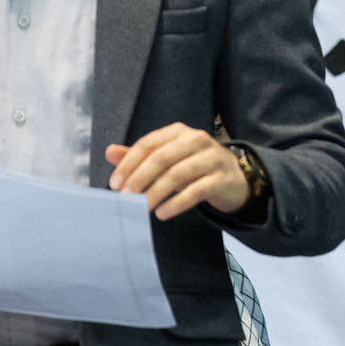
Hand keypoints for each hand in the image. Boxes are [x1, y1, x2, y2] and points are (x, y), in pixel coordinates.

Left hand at [107, 123, 251, 219]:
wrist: (235, 178)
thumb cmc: (195, 167)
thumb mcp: (168, 158)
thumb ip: (140, 155)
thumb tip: (109, 152)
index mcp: (179, 132)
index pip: (149, 144)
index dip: (129, 163)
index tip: (115, 183)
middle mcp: (197, 140)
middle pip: (162, 157)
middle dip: (140, 178)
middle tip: (125, 197)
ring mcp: (212, 158)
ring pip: (178, 174)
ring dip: (155, 193)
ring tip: (142, 207)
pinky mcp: (222, 178)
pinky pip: (196, 191)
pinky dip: (176, 203)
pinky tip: (162, 213)